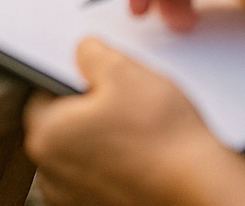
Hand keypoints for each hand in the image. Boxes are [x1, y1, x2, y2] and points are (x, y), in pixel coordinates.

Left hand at [24, 38, 244, 205]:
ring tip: (138, 127)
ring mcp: (76, 197)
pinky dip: (118, 162)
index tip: (93, 74)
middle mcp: (53, 173)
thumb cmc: (163, 141)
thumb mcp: (124, 71)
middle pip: (63, 123)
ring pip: (85, 150)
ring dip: (104, 136)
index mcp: (46, 136)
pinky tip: (143, 151)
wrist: (202, 188)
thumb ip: (91, 53)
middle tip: (122, 98)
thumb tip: (84, 52)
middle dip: (90, 108)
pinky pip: (102, 174)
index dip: (72, 77)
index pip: (42, 91)